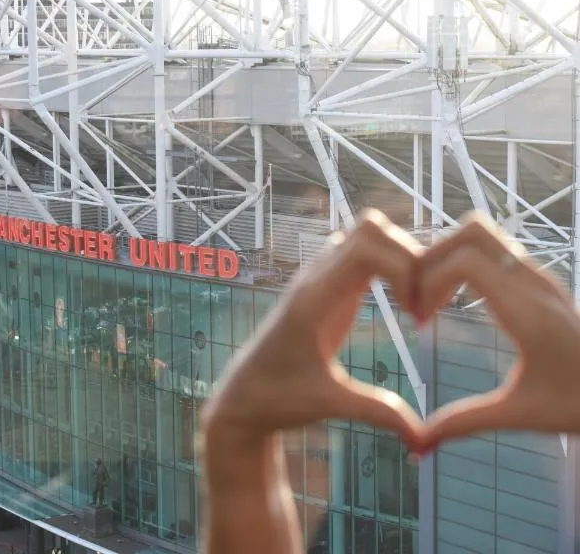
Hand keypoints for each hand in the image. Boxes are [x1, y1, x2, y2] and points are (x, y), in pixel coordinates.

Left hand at [202, 209, 424, 450]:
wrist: (243, 396)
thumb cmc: (277, 399)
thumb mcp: (329, 404)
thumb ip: (377, 412)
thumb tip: (423, 438)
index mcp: (314, 299)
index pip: (365, 247)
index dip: (404, 267)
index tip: (416, 313)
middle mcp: (315, 278)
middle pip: (370, 228)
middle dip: (409, 256)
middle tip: (421, 304)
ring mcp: (318, 278)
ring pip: (365, 235)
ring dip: (399, 258)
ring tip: (414, 302)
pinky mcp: (325, 287)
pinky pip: (361, 253)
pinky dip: (389, 265)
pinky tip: (400, 302)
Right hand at [417, 213, 579, 445]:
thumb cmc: (578, 404)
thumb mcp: (519, 415)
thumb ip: (464, 423)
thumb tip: (419, 445)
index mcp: (528, 312)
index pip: (464, 262)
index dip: (428, 280)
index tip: (419, 317)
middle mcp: (534, 283)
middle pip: (471, 231)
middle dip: (432, 257)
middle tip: (419, 297)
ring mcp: (538, 275)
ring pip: (482, 233)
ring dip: (448, 255)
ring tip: (435, 296)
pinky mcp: (537, 279)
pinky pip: (492, 250)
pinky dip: (464, 261)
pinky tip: (456, 299)